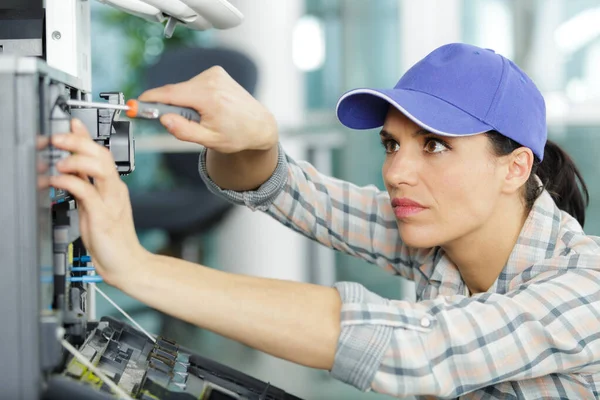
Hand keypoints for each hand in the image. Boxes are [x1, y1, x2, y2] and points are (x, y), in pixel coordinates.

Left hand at [50, 119, 148, 286]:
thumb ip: (85, 186)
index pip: (102, 153)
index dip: (85, 136)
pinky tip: (57, 182)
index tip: (71, 123)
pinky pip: (86, 192)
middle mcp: (115, 190)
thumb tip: (71, 170)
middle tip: (58, 139)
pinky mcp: (103, 216)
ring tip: (58, 163)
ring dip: (75, 159)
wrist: (127, 264)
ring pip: (99, 167)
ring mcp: (111, 202)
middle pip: (102, 154)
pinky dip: (70, 182)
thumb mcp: (95, 207)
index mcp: (114, 187)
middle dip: (78, 142)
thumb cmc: (111, 239)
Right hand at [138, 66, 277, 152]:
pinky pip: (194, 85)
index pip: (170, 94)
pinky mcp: (217, 72)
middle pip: (176, 92)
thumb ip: (184, 131)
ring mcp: (215, 74)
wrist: (259, 125)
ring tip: (206, 117)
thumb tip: (163, 119)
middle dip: (174, 107)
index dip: (150, 100)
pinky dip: (195, 96)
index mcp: (209, 97)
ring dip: (187, 103)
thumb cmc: (237, 135)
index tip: (135, 104)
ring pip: (185, 89)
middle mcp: (212, 80)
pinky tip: (210, 107)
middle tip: (186, 124)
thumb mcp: (210, 141)